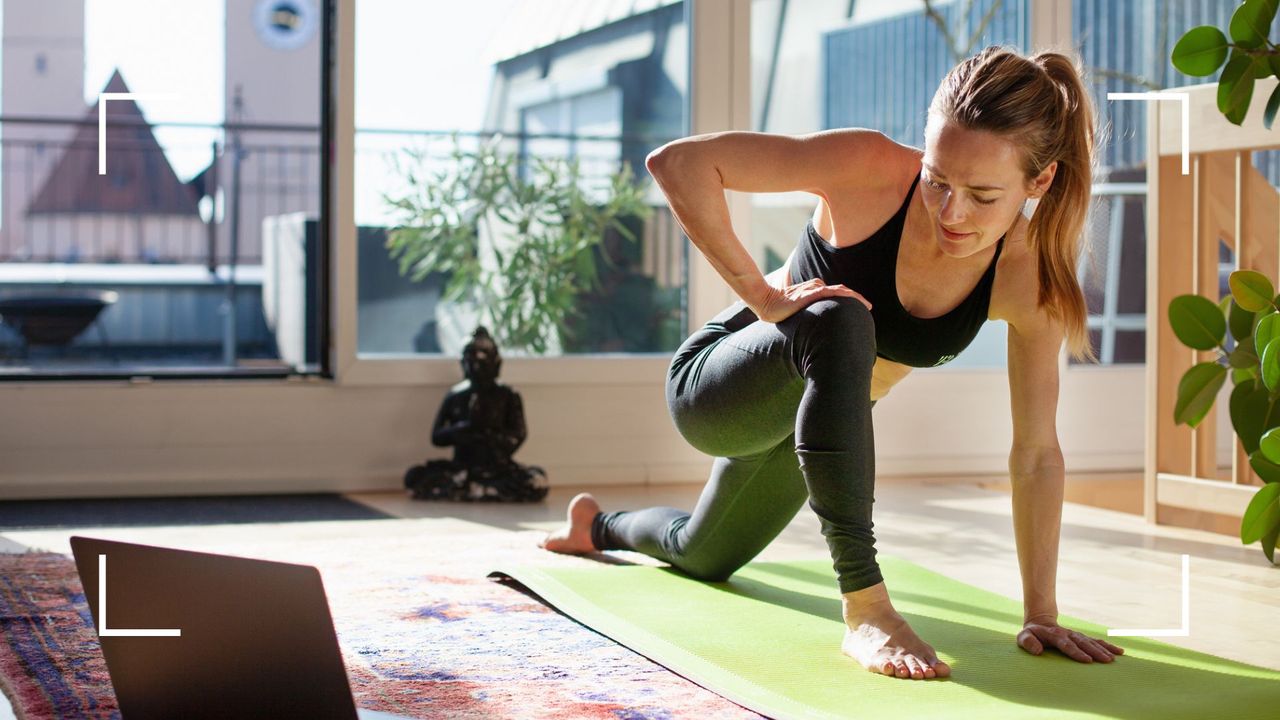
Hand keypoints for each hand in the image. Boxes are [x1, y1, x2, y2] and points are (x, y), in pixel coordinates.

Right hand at [754, 278, 871, 323]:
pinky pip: (831, 292)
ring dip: (855, 298)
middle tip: (868, 308)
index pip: (835, 294)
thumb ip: (807, 314)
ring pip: (840, 291)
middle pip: (841, 291)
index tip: (860, 309)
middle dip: (856, 299)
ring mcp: (813, 289)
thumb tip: (815, 328)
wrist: (765, 302)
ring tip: (867, 306)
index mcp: (813, 291)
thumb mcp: (796, 312)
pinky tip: (854, 299)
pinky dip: (845, 295)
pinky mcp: (810, 293)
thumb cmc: (778, 309)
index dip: (849, 300)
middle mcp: (816, 287)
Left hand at [1017, 619, 1123, 662]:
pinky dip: (1108, 646)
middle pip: (1082, 643)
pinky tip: (1119, 651)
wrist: (1040, 624)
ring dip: (1103, 649)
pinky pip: (1096, 641)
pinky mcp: (1082, 638)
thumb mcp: (1023, 637)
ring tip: (1114, 658)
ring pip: (1091, 642)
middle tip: (1106, 661)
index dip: (1076, 652)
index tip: (1087, 661)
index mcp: (1054, 635)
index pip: (1066, 644)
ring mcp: (1076, 635)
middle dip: (1095, 651)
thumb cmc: (1031, 634)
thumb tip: (1038, 650)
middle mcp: (1068, 634)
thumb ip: (1028, 642)